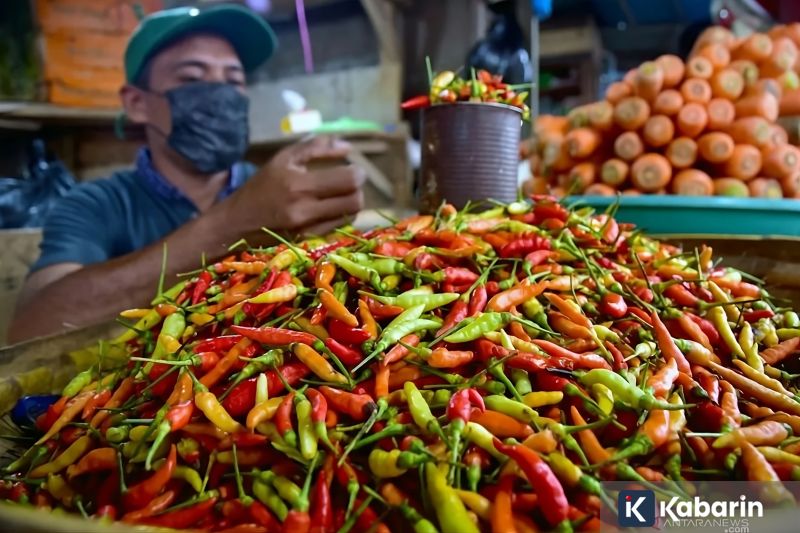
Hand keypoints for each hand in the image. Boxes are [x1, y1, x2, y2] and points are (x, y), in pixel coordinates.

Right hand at [228, 136, 365, 236]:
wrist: (237, 222)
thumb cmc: (261, 185)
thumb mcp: (283, 158)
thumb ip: (316, 147)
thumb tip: (347, 147)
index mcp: (298, 183)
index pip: (348, 180)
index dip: (357, 173)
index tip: (352, 168)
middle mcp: (305, 208)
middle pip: (355, 201)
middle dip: (357, 189)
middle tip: (349, 182)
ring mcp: (308, 228)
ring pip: (350, 216)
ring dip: (351, 203)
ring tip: (340, 194)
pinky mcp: (308, 240)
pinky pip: (338, 226)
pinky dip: (340, 216)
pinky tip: (329, 208)